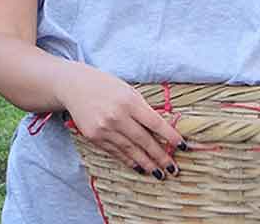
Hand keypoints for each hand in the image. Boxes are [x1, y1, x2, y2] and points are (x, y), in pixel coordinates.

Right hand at [57, 62, 184, 179]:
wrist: (76, 87)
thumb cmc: (107, 86)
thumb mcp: (129, 91)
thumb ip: (143, 109)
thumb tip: (162, 128)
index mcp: (130, 102)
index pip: (155, 123)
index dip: (170, 136)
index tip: (183, 146)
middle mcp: (117, 117)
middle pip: (144, 140)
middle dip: (160, 156)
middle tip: (173, 168)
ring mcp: (104, 129)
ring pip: (130, 150)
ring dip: (146, 163)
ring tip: (159, 173)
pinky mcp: (94, 137)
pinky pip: (115, 152)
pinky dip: (129, 161)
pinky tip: (139, 167)